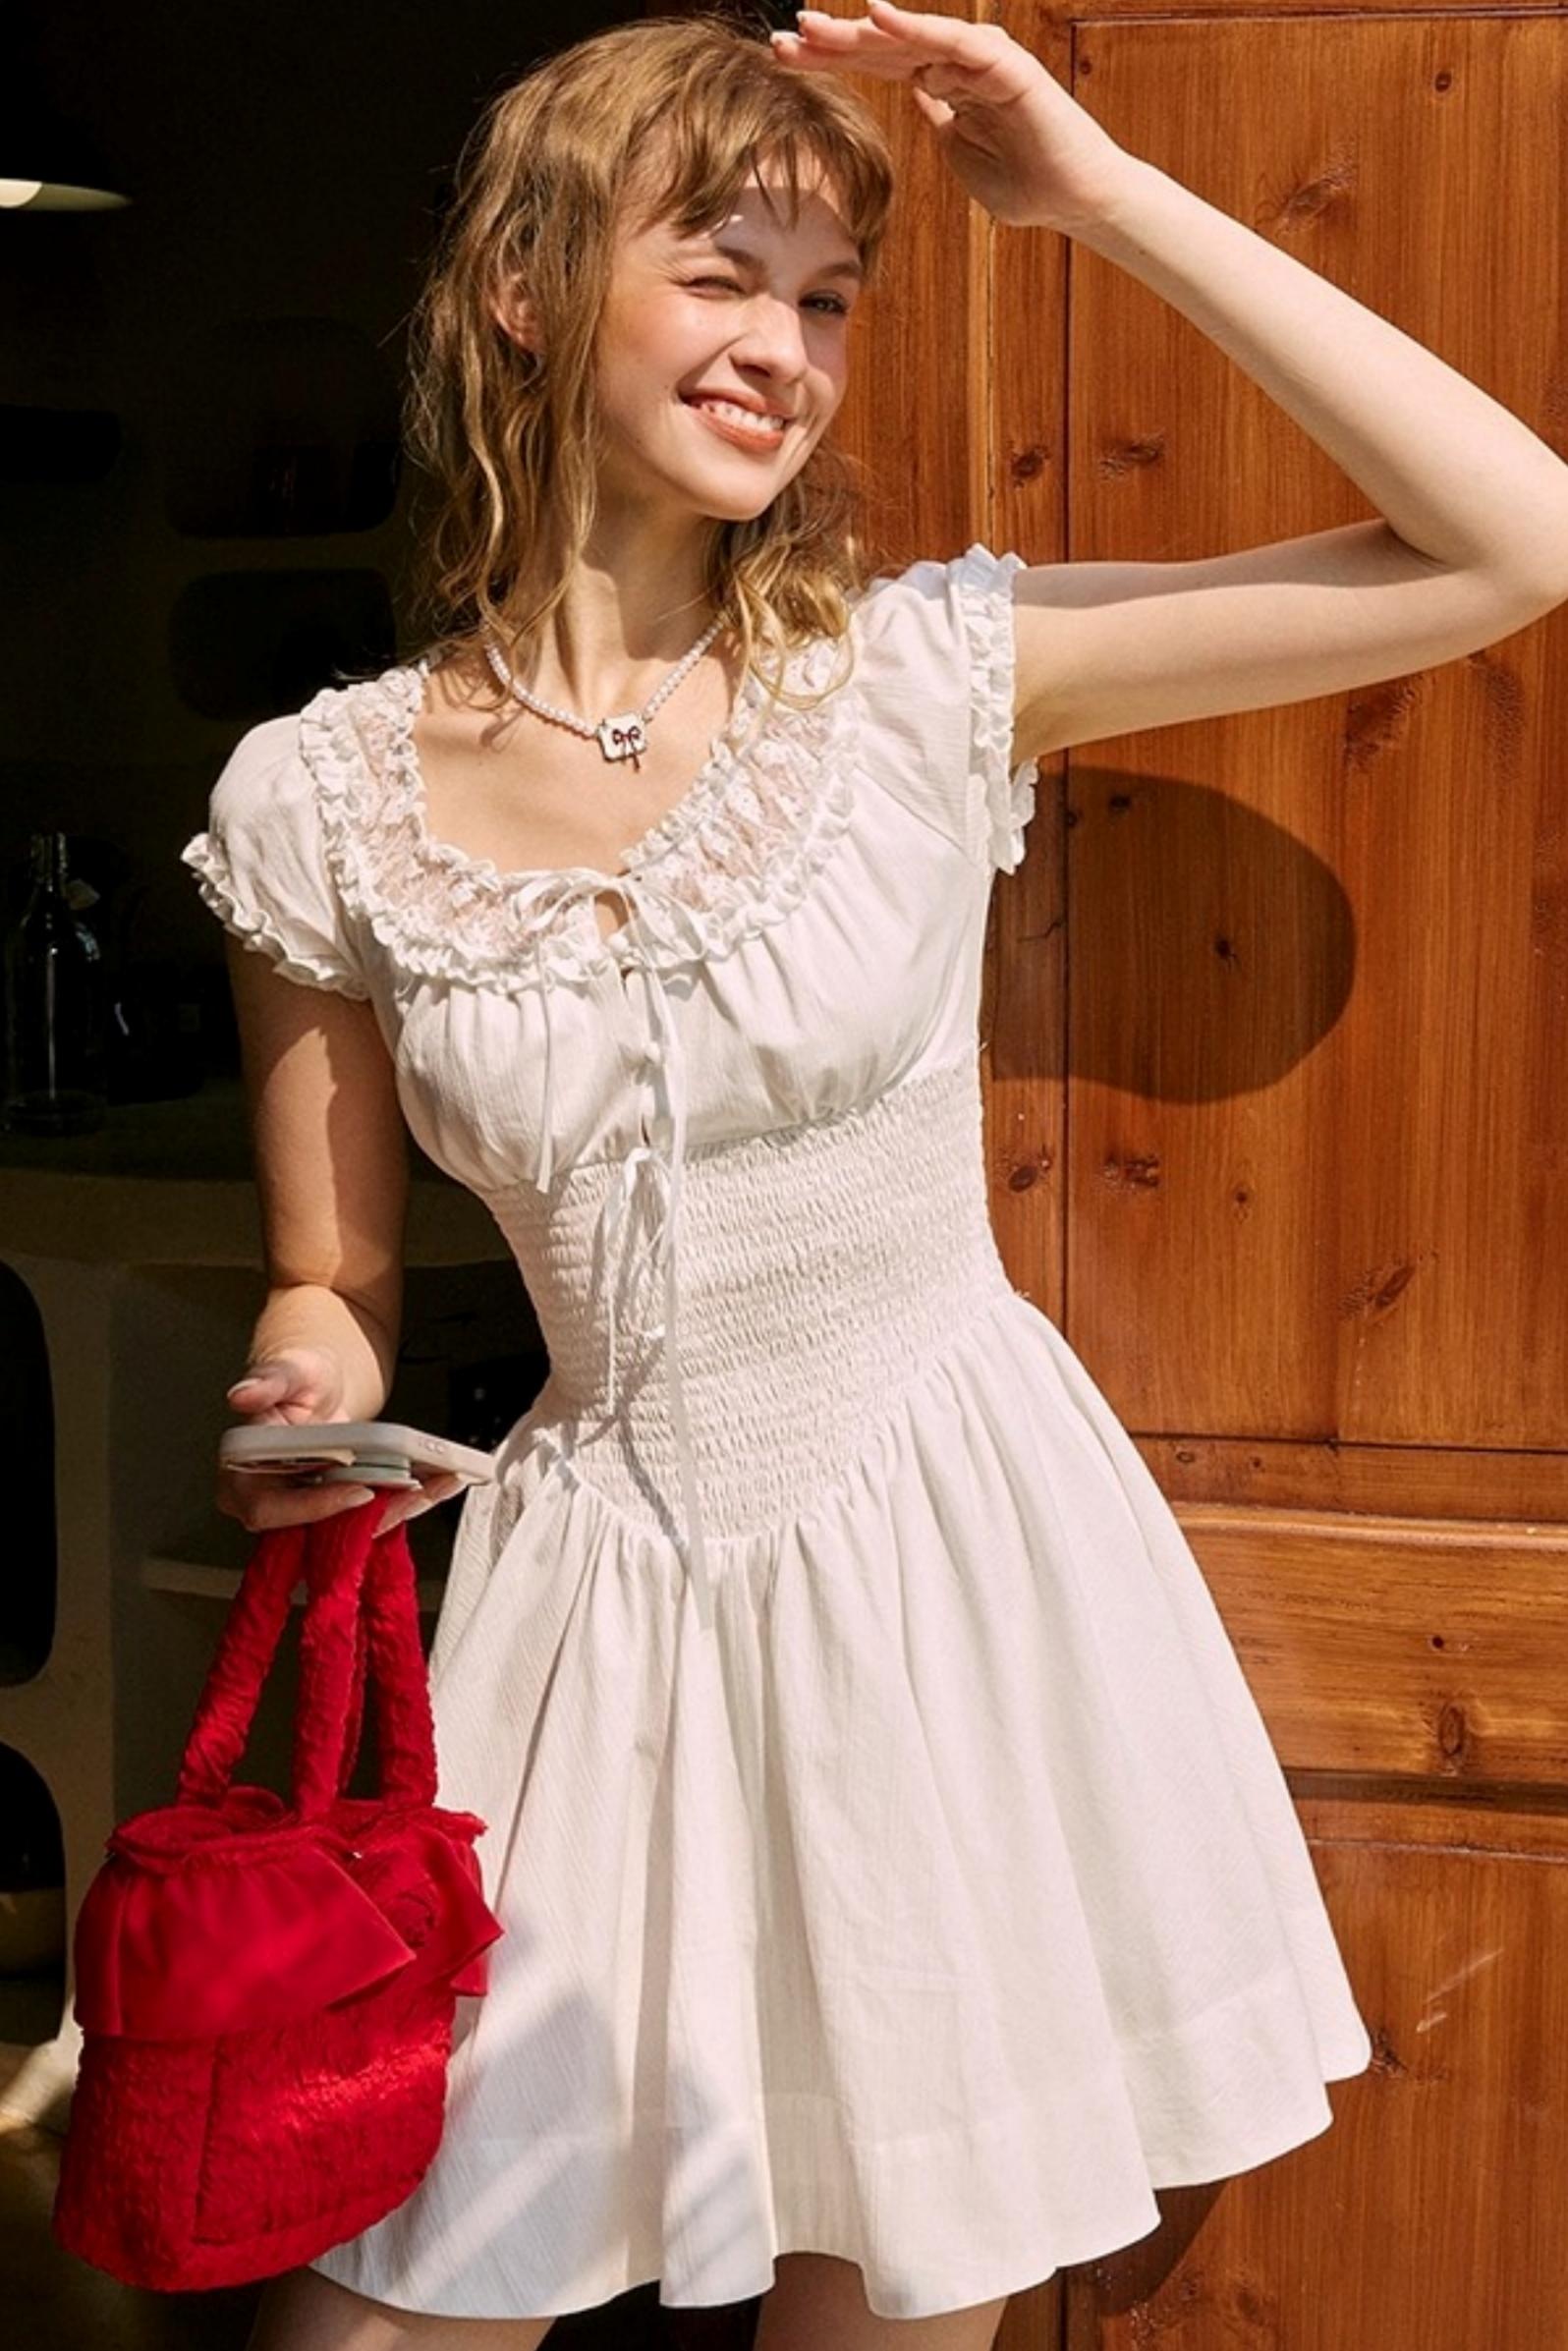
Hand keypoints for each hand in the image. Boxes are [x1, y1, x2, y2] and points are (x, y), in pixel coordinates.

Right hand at [219, 1350, 463, 1535]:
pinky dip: (407, 1501)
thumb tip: (242, 1395)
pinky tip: (438, 1481)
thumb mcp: (288, 1371)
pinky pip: (372, 1515)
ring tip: (439, 1482)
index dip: (313, 1507)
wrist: (320, 1384)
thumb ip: (268, 1382)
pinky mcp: (341, 1510)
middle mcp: (273, 1501)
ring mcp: (310, 1510)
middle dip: (373, 1514)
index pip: (270, 1509)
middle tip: (414, 1492)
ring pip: (353, 1528)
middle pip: (318, 1529)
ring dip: (401, 1508)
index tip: (357, 1492)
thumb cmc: (299, 1378)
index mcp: (243, 1475)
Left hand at [770, 0, 1136, 235]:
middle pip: (881, 47)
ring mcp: (977, 58)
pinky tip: (877, 15)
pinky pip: (951, 41)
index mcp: (939, 85)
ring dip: (858, 31)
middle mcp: (954, 63)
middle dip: (830, 44)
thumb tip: (918, 98)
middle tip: (781, 39)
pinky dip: (915, 27)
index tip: (782, 59)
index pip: (875, 65)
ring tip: (812, 26)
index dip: (830, 60)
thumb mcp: (959, 154)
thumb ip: (938, 124)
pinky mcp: (1002, 62)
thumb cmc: (1023, 185)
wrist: (1071, 200)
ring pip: (907, 39)